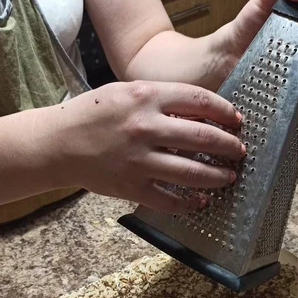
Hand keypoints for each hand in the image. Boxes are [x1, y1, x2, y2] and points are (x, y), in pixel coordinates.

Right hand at [57, 81, 243, 212]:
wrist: (58, 144)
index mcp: (146, 96)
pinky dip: (190, 204)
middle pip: (204, 138)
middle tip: (239, 152)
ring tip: (228, 178)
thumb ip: (161, 100)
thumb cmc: (92, 114)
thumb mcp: (126, 93)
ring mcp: (140, 161)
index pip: (200, 101)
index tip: (237, 121)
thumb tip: (200, 115)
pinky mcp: (132, 187)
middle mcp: (146, 128)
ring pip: (192, 173)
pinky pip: (169, 200)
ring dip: (217, 177)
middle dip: (230, 147)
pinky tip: (201, 202)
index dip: (226, 113)